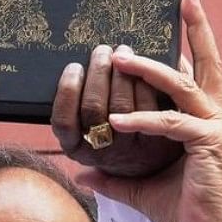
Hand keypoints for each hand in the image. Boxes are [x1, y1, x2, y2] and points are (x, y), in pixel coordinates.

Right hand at [52, 43, 182, 177]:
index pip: (63, 121)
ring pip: (122, 105)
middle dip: (97, 73)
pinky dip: (145, 83)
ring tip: (123, 51)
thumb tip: (71, 79)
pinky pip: (149, 106)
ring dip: (121, 73)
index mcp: (78, 149)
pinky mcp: (158, 143)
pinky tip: (144, 67)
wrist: (153, 170)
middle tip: (102, 51)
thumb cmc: (114, 140)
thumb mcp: (86, 135)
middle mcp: (102, 153)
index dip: (67, 91)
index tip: (74, 66)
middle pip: (93, 108)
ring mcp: (131, 149)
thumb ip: (73, 113)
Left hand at [75, 0, 221, 221]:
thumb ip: (113, 179)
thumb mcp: (141, 191)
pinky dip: (142, 120)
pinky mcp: (208, 143)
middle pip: (207, 63)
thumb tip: (83, 173)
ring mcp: (214, 128)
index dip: (191, 43)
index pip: (197, 73)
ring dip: (148, 69)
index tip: (182, 15)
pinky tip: (117, 120)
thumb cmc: (185, 213)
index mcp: (204, 121)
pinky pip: (170, 123)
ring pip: (181, 85)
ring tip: (117, 56)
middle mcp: (214, 117)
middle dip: (197, 29)